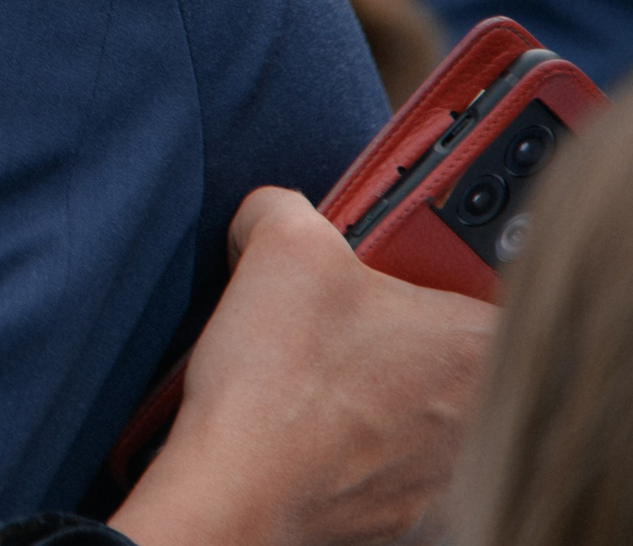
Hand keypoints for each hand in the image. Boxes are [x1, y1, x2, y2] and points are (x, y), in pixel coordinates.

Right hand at [111, 188, 494, 545]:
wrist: (239, 489)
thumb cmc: (278, 383)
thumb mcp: (281, 242)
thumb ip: (290, 206)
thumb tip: (276, 212)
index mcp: (479, 339)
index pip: (478, 278)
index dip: (418, 263)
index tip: (373, 263)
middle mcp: (481, 413)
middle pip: (441, 343)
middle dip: (387, 326)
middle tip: (329, 313)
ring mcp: (447, 472)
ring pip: (415, 405)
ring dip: (371, 386)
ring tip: (309, 371)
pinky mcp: (407, 514)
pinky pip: (387, 458)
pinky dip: (351, 440)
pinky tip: (304, 423)